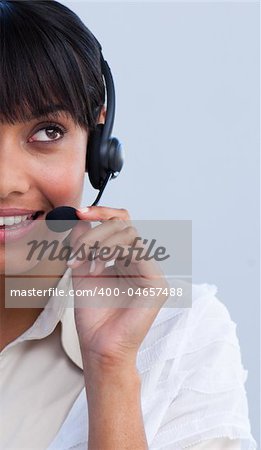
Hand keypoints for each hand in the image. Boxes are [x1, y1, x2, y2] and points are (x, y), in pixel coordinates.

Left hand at [68, 206, 168, 368]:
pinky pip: (139, 250)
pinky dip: (113, 251)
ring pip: (130, 234)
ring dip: (100, 242)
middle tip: (76, 251)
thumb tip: (81, 219)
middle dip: (95, 232)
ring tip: (84, 264)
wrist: (99, 346)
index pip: (122, 223)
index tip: (79, 212)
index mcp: (127, 258)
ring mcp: (151, 271)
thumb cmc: (93, 314)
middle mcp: (141, 262)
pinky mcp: (157, 282)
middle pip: (124, 225)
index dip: (103, 212)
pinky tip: (97, 267)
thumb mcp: (82, 271)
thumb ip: (82, 244)